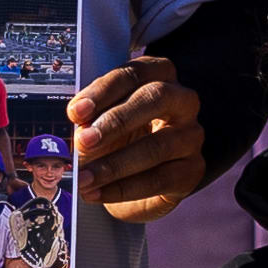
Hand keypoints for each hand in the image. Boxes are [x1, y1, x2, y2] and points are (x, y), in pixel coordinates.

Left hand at [67, 55, 213, 223]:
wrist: (136, 179)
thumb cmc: (118, 138)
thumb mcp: (101, 122)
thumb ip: (90, 120)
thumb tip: (77, 132)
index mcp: (159, 75)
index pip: (134, 73)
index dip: (103, 91)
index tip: (76, 112)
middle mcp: (182, 100)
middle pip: (156, 97)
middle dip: (116, 120)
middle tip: (84, 141)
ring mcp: (191, 136)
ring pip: (157, 146)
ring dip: (114, 164)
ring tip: (83, 177)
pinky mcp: (192, 170)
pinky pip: (158, 179)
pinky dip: (123, 189)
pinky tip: (97, 193)